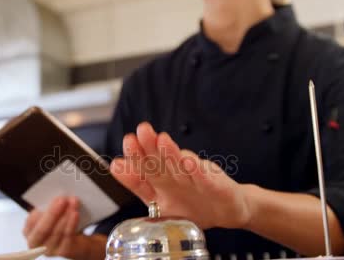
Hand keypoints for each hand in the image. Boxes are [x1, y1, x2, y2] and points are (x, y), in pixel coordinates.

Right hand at [24, 196, 105, 258]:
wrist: (77, 240)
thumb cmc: (59, 223)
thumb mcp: (51, 214)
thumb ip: (49, 206)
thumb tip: (56, 195)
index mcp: (29, 231)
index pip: (30, 222)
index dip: (38, 212)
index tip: (47, 200)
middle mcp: (36, 243)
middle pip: (42, 229)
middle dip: (52, 213)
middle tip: (62, 199)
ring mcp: (50, 250)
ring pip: (56, 232)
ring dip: (65, 215)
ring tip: (73, 201)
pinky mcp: (64, 252)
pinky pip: (68, 237)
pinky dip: (71, 223)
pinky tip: (75, 213)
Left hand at [110, 122, 252, 228]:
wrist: (227, 210)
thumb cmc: (193, 202)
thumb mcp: (161, 202)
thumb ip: (139, 184)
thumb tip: (116, 165)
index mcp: (160, 181)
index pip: (143, 170)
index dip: (132, 164)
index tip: (117, 163)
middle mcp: (175, 175)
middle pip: (159, 161)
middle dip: (148, 147)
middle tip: (139, 133)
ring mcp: (194, 178)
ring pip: (180, 164)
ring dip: (170, 152)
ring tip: (161, 139)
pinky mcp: (213, 183)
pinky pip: (203, 177)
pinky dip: (196, 170)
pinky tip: (188, 161)